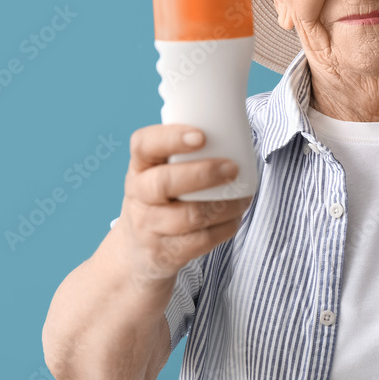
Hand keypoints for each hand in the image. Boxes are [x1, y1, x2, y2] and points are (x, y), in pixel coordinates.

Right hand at [114, 124, 252, 287]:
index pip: (144, 145)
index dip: (171, 138)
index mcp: (140, 167)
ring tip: (243, 196)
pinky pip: (201, 241)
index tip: (200, 135)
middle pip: (164, 182)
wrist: (135, 254)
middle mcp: (139, 195)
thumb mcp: (159, 173)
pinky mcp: (166, 253)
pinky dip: (225, 228)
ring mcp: (150, 227)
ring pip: (189, 216)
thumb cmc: (160, 201)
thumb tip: (236, 125)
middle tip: (232, 168)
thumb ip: (185, 153)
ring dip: (224, 205)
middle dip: (203, 173)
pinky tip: (235, 218)